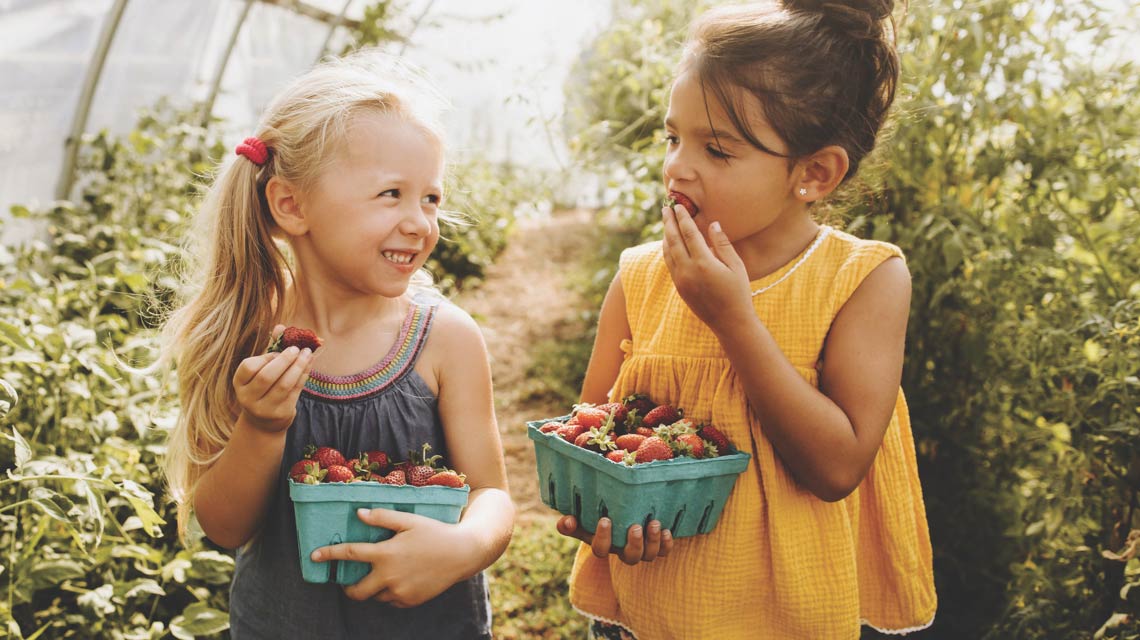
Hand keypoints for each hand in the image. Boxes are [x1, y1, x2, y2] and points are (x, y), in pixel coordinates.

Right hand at [232, 324, 313, 432]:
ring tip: (307, 353)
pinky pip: (295, 391)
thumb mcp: (262, 369)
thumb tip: (280, 326)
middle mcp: (248, 397)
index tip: (277, 351)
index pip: (249, 367)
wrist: (264, 421)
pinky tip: (309, 363)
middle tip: (297, 348)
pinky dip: (304, 375)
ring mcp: (264, 408)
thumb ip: (270, 349)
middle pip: (267, 376)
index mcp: (239, 383)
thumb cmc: (263, 387)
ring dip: (298, 366)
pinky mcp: (281, 413)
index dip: (265, 357)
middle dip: (284, 360)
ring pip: (284, 384)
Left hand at [310, 508, 472, 606]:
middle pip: (356, 591)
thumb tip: (359, 514)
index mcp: (386, 554)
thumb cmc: (435, 532)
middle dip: (348, 588)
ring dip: (373, 589)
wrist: (463, 553)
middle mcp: (389, 577)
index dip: (329, 555)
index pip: (349, 554)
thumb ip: (383, 517)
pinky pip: (392, 601)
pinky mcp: (411, 601)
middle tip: (348, 582)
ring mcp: (400, 592)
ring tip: (383, 576)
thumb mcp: (409, 520)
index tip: (313, 556)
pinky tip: (401, 580)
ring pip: (375, 596)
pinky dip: (391, 593)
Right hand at [556, 515, 671, 564]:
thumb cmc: (597, 517)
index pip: (601, 550)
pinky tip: (667, 530)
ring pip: (648, 556)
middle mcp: (622, 551)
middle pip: (630, 558)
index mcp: (603, 545)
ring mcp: (641, 550)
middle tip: (635, 527)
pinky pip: (663, 551)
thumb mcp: (583, 520)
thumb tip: (565, 521)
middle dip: (634, 544)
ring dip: (652, 541)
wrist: (618, 517)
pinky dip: (666, 543)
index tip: (605, 519)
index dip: (603, 538)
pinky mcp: (656, 545)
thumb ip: (571, 523)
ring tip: (654, 523)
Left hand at [661, 204, 752, 330]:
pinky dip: (667, 250)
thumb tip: (712, 224)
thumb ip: (722, 244)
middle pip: (673, 240)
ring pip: (668, 252)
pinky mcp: (679, 288)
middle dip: (668, 222)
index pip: (688, 234)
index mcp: (704, 263)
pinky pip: (669, 264)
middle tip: (665, 208)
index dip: (682, 218)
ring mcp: (681, 280)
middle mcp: (688, 271)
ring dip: (666, 235)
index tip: (678, 205)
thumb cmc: (738, 292)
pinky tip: (669, 243)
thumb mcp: (736, 266)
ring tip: (666, 222)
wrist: (730, 322)